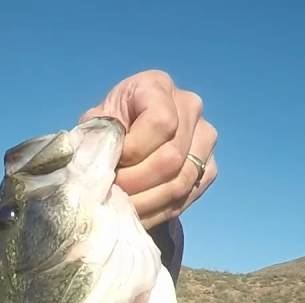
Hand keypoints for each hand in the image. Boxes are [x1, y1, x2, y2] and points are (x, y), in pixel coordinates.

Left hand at [80, 69, 217, 228]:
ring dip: (146, 202)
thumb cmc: (107, 128)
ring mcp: (205, 137)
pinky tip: (138, 214)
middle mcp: (190, 106)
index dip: (134, 150)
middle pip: (172, 157)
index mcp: (157, 86)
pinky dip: (159, 211)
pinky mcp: (209, 167)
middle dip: (136, 183)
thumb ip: (97, 139)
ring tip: (121, 208)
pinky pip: (187, 196)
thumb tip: (100, 167)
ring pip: (181, 181)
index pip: (160, 122)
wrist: (126, 139)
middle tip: (112, 194)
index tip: (112, 163)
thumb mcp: (95, 125)